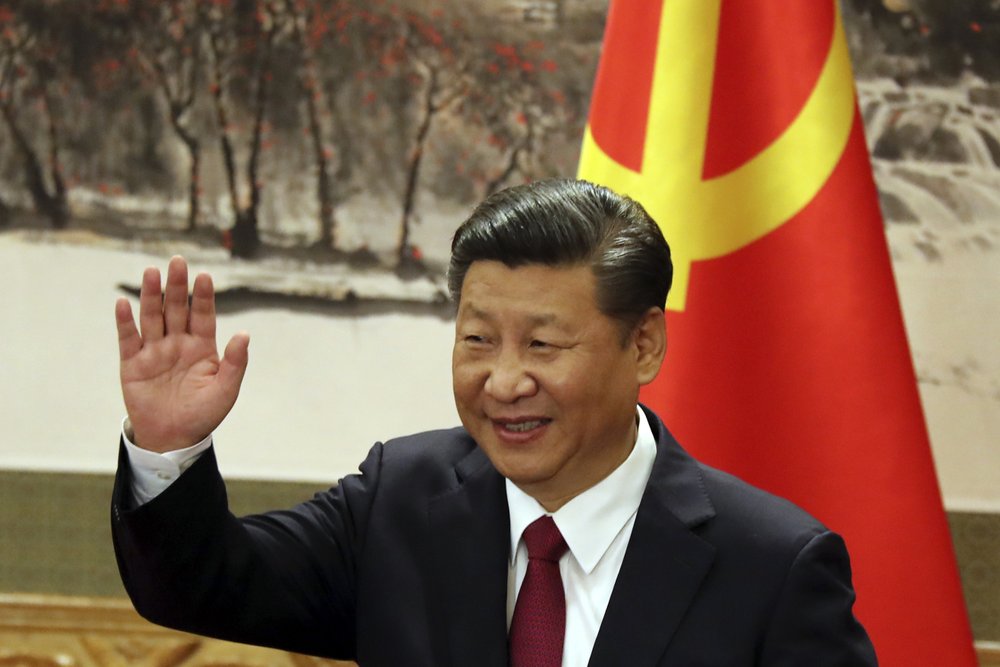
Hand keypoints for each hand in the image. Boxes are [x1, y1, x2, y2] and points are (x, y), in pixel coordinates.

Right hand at [115, 256, 248, 451]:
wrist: (173, 438)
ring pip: (152, 317)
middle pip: (177, 308)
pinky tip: (123, 303)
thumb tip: (245, 334)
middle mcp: (177, 343)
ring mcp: (154, 351)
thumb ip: (235, 362)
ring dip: (151, 295)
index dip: (203, 296)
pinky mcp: (133, 364)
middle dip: (177, 286)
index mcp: (202, 347)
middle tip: (178, 261)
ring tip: (152, 272)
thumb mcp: (226, 390)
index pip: (203, 315)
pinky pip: (128, 339)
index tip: (205, 276)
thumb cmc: (203, 414)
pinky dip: (125, 321)